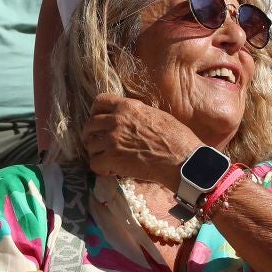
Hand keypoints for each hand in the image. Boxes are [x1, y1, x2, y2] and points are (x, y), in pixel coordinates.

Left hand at [81, 94, 200, 186]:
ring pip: (89, 145)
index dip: (95, 111)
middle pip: (89, 124)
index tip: (98, 120)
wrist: (182, 159)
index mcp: (127, 107)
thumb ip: (136, 114)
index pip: (99, 101)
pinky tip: (110, 170)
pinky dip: (100, 168)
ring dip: (96, 153)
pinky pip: (94, 163)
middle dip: (91, 134)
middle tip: (99, 143)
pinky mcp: (112, 159)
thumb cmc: (177, 137)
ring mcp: (112, 140)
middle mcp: (116, 120)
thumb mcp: (155, 114)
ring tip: (106, 159)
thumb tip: (128, 118)